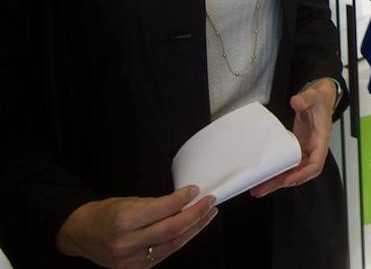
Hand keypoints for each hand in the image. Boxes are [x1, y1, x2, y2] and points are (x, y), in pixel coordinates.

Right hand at [55, 187, 216, 267]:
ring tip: (208, 214)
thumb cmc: (104, 215)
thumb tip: (184, 201)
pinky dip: (180, 240)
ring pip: (173, 244)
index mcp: (124, 222)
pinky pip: (165, 253)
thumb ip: (155, 204)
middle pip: (172, 230)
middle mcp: (127, 243)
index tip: (195, 190)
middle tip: (210, 202)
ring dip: (194, 228)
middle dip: (196, 215)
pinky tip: (191, 229)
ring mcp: (131, 260)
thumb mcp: (127, 202)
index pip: (163, 209)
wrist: (80, 235)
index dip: (183, 199)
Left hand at [250, 79, 335, 197]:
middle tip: (262, 190)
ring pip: (293, 171)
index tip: (287, 179)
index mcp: (321, 140)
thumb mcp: (314, 96)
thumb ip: (306, 99)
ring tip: (258, 189)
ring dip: (277, 181)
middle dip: (282, 183)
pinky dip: (278, 171)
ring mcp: (305, 150)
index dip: (302, 174)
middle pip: (301, 173)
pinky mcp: (297, 148)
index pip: (316, 164)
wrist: (320, 97)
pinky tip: (265, 177)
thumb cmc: (319, 99)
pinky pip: (289, 164)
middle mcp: (314, 149)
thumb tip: (296, 101)